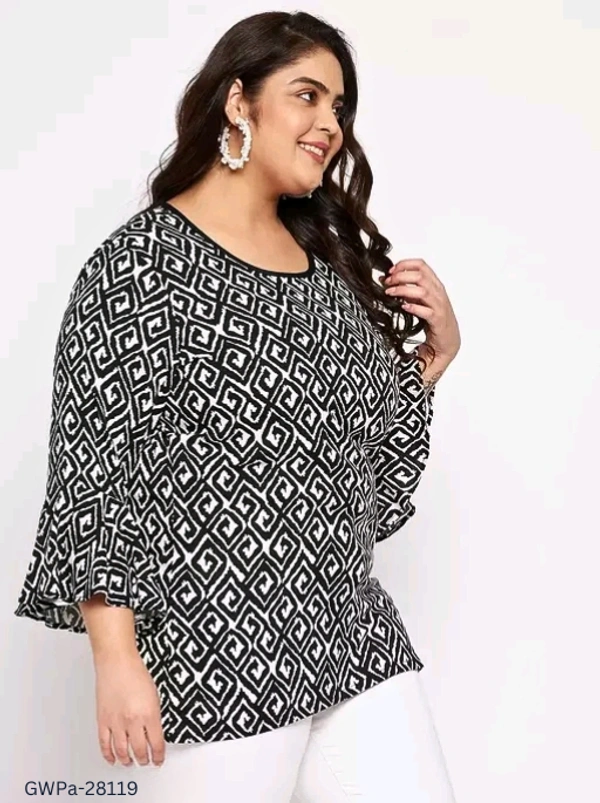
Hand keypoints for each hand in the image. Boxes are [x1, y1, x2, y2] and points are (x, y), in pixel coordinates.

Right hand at [94, 650, 165, 767]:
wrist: (117, 662)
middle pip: (139, 750)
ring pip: (121, 751)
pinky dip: (109, 754)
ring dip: (127, 760)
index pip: (156, 743)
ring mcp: (116, 722)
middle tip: (145, 762)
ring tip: (130, 762)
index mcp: (149, 714)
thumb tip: (154, 731)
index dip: (157, 755)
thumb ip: (154, 715)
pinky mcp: (103, 721)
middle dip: (143, 759)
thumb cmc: (136, 673)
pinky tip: (112, 759)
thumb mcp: (154, 695)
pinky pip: (104, 744)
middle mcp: (133, 721)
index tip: (158, 759)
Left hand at [382, 258, 460, 362]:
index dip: (404, 264)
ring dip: (403, 290)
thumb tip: (385, 280)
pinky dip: (414, 307)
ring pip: (422, 291)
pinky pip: (427, 311)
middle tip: (387, 283)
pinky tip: (404, 307)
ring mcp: (439, 305)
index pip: (421, 265)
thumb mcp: (419, 300)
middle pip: (419, 276)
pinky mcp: (438, 320)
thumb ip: (406, 290)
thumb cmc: (434, 317)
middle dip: (400, 277)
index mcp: (434, 284)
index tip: (391, 271)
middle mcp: (438, 292)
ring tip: (390, 293)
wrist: (448, 338)